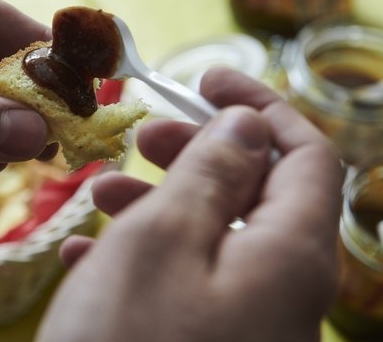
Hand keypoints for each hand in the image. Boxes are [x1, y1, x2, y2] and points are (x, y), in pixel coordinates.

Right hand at [37, 67, 343, 341]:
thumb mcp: (164, 237)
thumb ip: (214, 173)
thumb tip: (248, 124)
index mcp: (289, 255)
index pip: (306, 154)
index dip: (259, 104)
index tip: (205, 77)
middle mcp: (281, 292)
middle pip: (257, 193)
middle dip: (197, 154)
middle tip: (141, 137)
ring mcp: (245, 326)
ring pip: (212, 237)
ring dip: (159, 204)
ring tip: (98, 195)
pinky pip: (186, 285)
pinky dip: (142, 258)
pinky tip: (86, 256)